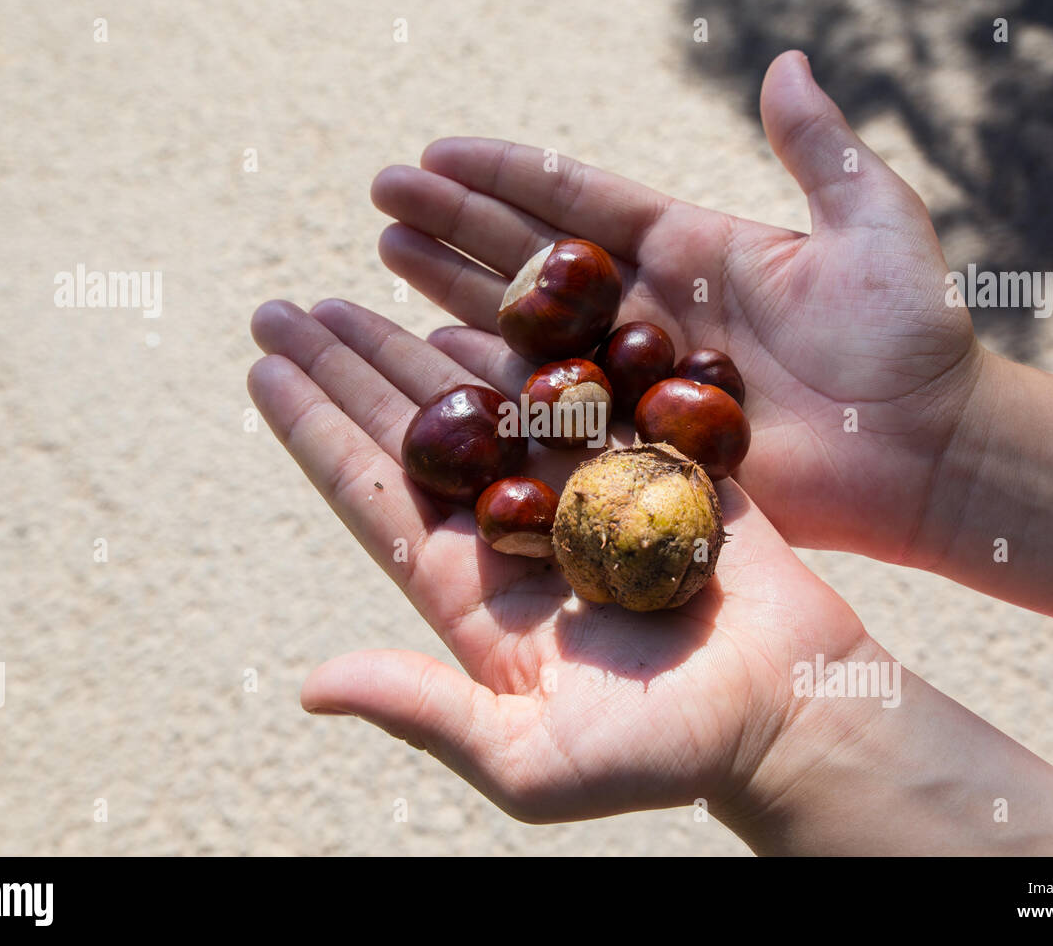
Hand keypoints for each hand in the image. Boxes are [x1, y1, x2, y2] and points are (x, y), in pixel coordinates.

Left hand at [247, 295, 868, 824]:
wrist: (791, 708)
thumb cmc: (666, 749)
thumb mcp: (530, 756)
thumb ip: (424, 711)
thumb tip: (311, 687)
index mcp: (474, 594)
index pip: (375, 496)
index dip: (315, 430)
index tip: (261, 366)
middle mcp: (513, 533)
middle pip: (412, 434)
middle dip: (347, 369)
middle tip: (286, 310)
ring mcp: (577, 494)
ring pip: (479, 401)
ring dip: (415, 346)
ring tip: (354, 297)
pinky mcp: (643, 465)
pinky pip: (571, 392)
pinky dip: (523, 350)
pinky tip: (473, 313)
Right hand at [369, 50, 980, 564]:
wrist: (928, 451)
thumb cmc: (910, 337)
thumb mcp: (874, 222)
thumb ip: (819, 151)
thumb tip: (786, 63)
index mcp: (690, 247)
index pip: (575, 201)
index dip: (504, 175)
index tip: (435, 152)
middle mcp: (647, 310)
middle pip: (530, 259)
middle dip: (455, 225)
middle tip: (382, 197)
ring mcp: (634, 381)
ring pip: (524, 330)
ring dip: (451, 295)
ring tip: (384, 256)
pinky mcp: (636, 445)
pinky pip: (547, 414)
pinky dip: (489, 387)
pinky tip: (428, 359)